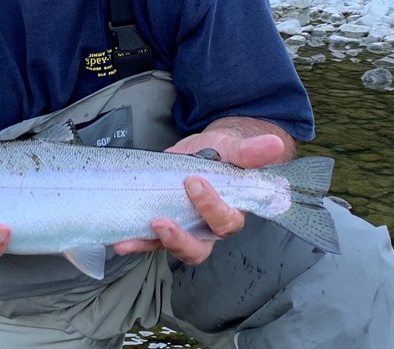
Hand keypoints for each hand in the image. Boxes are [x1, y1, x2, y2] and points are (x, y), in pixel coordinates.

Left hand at [113, 119, 289, 265]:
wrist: (208, 149)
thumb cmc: (226, 152)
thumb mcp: (235, 147)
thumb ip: (251, 151)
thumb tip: (275, 144)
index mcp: (231, 211)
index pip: (226, 220)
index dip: (212, 207)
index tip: (194, 181)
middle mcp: (208, 228)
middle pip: (199, 248)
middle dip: (180, 240)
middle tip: (162, 222)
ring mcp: (185, 229)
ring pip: (171, 248)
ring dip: (149, 245)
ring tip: (129, 240)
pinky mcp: (163, 223)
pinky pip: (150, 239)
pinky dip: (135, 241)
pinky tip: (119, 239)